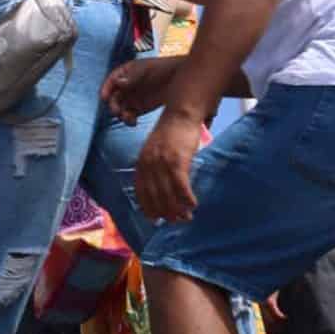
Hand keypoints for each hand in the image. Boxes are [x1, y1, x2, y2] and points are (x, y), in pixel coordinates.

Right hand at [101, 56, 179, 123]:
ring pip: (120, 108)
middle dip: (113, 105)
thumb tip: (118, 83)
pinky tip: (133, 122)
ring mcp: (133, 97)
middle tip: (117, 112)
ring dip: (121, 115)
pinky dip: (129, 120)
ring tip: (129, 119)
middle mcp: (127, 85)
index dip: (106, 89)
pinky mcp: (141, 108)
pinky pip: (130, 115)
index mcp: (126, 72)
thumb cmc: (164, 69)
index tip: (103, 97)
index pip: (112, 80)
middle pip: (114, 97)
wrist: (181, 78)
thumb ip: (132, 77)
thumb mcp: (147, 70)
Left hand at [134, 105, 203, 221]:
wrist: (181, 112)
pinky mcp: (177, 159)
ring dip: (177, 209)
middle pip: (154, 196)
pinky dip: (186, 198)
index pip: (141, 192)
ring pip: (167, 193)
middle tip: (177, 221)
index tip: (155, 219)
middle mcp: (148, 164)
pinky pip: (180, 185)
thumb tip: (162, 189)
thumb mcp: (156, 151)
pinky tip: (193, 204)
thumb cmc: (172, 133)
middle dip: (165, 212)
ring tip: (186, 217)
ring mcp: (162, 162)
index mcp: (141, 162)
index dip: (148, 208)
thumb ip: (155, 168)